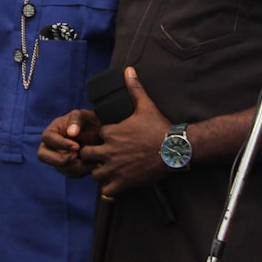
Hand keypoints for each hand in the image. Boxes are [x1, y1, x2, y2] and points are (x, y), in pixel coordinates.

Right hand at [38, 108, 101, 177]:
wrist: (100, 133)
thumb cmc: (90, 121)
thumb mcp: (85, 115)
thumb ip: (77, 119)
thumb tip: (71, 133)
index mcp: (52, 130)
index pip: (47, 138)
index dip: (60, 144)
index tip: (77, 146)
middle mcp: (51, 145)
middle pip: (43, 156)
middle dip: (59, 160)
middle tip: (76, 156)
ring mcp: (58, 157)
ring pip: (59, 168)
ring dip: (75, 166)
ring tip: (89, 159)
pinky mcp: (67, 166)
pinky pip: (70, 173)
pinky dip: (81, 171)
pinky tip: (92, 163)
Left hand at [79, 67, 169, 196]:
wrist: (175, 149)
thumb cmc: (160, 127)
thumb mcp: (145, 105)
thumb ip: (134, 88)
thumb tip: (128, 70)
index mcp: (111, 132)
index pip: (96, 135)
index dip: (102, 137)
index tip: (111, 139)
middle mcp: (108, 150)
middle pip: (87, 154)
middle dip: (92, 155)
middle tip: (104, 156)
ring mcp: (114, 167)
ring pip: (94, 173)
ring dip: (100, 172)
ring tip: (110, 170)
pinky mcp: (123, 182)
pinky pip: (106, 191)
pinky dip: (109, 189)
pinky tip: (117, 184)